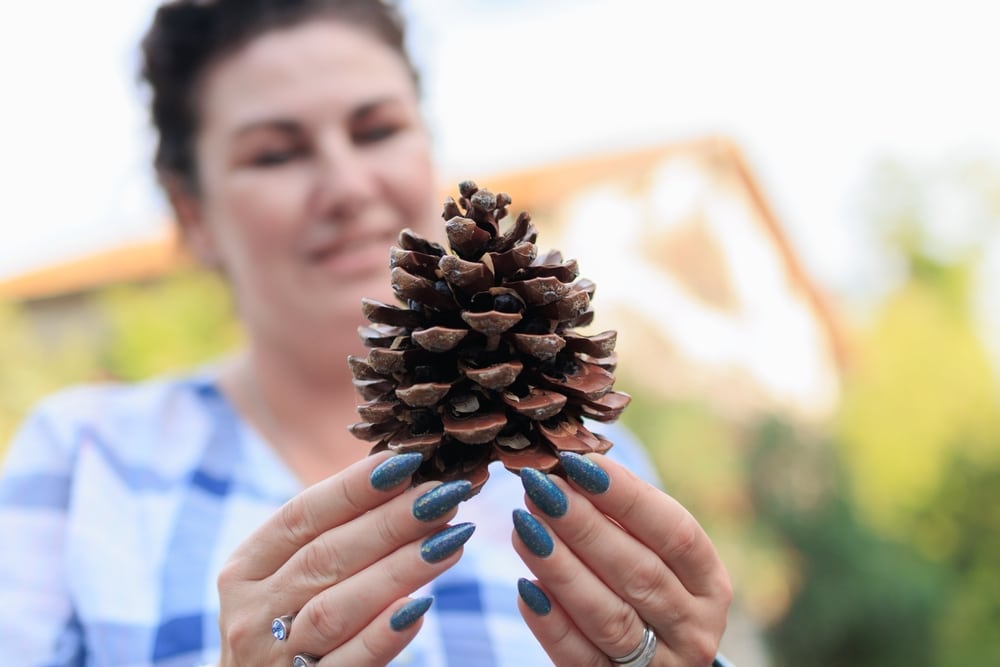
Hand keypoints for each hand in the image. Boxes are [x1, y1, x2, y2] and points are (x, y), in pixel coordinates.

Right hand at [216, 451, 474, 665]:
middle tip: (443, 495)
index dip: (352, 487)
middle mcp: (251, 613)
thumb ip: (331, 541)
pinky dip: (383, 634)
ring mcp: (272, 659)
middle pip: (324, 557)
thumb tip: (405, 480)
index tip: (405, 460)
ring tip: (451, 539)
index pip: (300, 516)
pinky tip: (421, 607)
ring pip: (337, 607)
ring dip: (398, 569)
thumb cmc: (289, 630)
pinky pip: (349, 662)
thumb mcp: (288, 584)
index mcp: (245, 571)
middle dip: (389, 522)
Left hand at [512, 453, 730, 666]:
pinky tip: (525, 588)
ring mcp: (660, 665)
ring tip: (524, 527)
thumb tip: (573, 466)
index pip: (676, 533)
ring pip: (609, 617)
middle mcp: (694, 627)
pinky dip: (552, 623)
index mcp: (710, 583)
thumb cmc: (648, 585)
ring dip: (562, 568)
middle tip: (541, 489)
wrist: (653, 663)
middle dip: (584, 527)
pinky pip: (581, 659)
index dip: (627, 497)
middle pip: (639, 573)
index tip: (580, 463)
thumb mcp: (655, 555)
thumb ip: (624, 516)